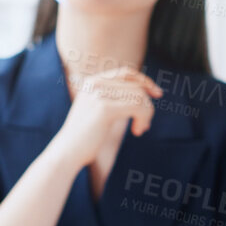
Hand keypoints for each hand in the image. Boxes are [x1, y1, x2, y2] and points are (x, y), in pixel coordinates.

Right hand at [48, 67, 163, 167]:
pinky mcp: (104, 108)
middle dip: (147, 105)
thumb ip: (115, 98)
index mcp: (93, 81)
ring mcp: (98, 94)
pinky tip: (137, 131)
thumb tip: (144, 93)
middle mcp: (94, 83)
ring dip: (146, 114)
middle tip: (145, 125)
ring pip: (139, 96)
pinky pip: (137, 106)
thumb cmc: (86, 136)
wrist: (68, 152)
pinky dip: (143, 118)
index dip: (145, 81)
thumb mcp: (99, 111)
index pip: (126, 72)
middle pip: (136, 85)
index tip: (157, 94)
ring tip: (140, 129)